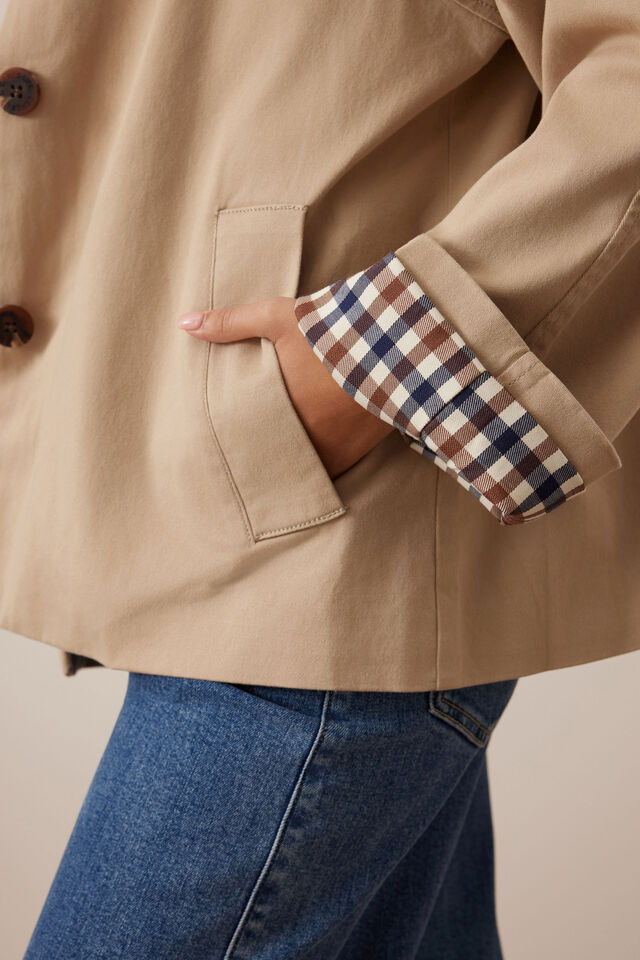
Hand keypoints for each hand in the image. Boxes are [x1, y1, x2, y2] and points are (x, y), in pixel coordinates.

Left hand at [178, 297, 393, 478]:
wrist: (396, 343)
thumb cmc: (333, 329)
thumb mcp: (278, 318)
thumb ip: (230, 323)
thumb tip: (184, 323)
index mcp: (275, 407)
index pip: (239, 439)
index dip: (226, 448)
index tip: (216, 453)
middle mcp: (300, 437)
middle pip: (266, 461)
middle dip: (254, 463)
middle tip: (238, 469)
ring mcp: (328, 450)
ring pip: (295, 473)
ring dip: (285, 470)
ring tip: (269, 474)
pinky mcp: (353, 454)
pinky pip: (327, 474)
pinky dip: (316, 472)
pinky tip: (306, 471)